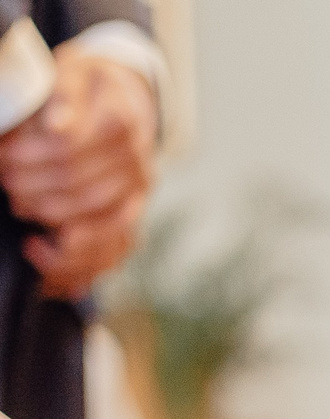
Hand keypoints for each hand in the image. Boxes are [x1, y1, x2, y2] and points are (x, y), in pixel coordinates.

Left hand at [0, 48, 155, 297]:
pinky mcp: (133, 221)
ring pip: (94, 223)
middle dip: (30, 185)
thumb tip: (56, 128)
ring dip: (47, 216)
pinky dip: (71, 258)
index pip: (70, 148)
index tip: (4, 152)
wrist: (126, 104)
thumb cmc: (88, 88)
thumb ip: (64, 94)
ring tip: (18, 205)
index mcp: (123, 120)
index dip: (30, 154)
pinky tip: (37, 248)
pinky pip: (108, 253)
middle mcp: (139, 164)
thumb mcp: (73, 72)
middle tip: (4, 179)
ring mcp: (139, 197)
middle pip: (79, 186)